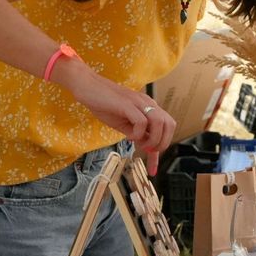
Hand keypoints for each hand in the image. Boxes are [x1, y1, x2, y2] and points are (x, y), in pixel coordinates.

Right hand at [59, 62, 176, 152]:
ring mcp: (138, 102)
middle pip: (169, 124)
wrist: (87, 86)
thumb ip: (136, 132)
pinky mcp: (127, 104)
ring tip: (140, 144)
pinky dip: (138, 134)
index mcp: (148, 106)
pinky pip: (141, 121)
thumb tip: (146, 146)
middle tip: (147, 151)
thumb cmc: (104, 104)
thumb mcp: (123, 123)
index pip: (166, 126)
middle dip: (162, 143)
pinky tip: (128, 136)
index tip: (153, 168)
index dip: (162, 146)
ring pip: (159, 122)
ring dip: (152, 139)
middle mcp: (147, 103)